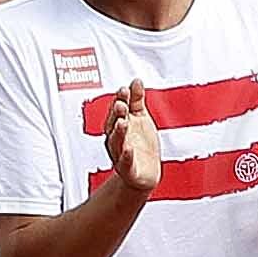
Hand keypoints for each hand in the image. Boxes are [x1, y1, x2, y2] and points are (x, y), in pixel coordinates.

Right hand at [100, 79, 165, 193]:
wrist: (144, 175)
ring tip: (123, 123)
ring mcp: (121, 154)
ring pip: (116, 142)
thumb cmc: (141, 145)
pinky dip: (126, 157)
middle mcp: (117, 139)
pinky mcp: (128, 169)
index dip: (119, 100)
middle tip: (121, 104)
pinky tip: (129, 150)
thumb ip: (137, 100)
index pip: (117, 110)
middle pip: (113, 124)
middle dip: (117, 114)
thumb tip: (136, 81)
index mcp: (119, 126)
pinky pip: (125, 163)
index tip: (124, 89)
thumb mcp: (140, 119)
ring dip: (119, 132)